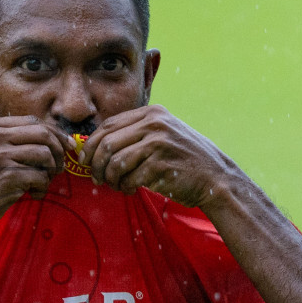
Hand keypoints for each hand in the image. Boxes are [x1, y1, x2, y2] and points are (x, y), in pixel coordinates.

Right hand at [0, 116, 71, 235]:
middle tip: (59, 168)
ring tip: (41, 184)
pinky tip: (32, 195)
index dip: (55, 133)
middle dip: (58, 151)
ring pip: (45, 154)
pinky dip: (41, 188)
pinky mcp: (5, 176)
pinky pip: (39, 177)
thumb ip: (8, 143)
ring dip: (50, 172)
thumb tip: (49, 140)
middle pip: (43, 133)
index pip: (33, 121)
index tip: (67, 146)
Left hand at [84, 105, 237, 207]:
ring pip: (115, 163)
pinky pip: (129, 179)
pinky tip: (132, 189)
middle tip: (96, 179)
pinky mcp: (161, 165)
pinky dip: (125, 187)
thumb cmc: (184, 159)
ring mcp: (158, 143)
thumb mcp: (163, 134)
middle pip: (106, 143)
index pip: (108, 125)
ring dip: (110, 179)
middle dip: (95, 165)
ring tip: (117, 186)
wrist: (216, 177)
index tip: (86, 160)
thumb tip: (97, 145)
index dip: (91, 145)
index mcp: (151, 113)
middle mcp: (154, 124)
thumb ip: (136, 133)